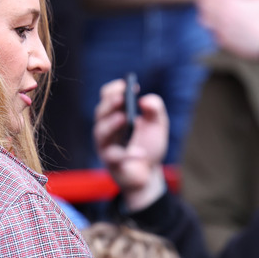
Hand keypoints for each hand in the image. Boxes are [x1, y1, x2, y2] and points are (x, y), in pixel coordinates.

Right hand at [93, 79, 168, 210]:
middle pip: (100, 112)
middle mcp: (106, 127)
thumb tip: (145, 100)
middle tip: (122, 98)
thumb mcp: (158, 124)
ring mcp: (106, 145)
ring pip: (100, 132)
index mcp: (115, 113)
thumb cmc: (148, 144)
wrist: (149, 172)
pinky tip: (139, 153)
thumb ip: (155, 109)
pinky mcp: (112, 162)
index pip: (106, 96)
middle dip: (110, 104)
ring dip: (111, 124)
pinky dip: (127, 155)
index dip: (114, 89)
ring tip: (124, 118)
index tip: (127, 85)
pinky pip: (114, 157)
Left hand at [197, 0, 258, 59]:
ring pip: (202, 17)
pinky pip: (210, 30)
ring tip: (207, 8)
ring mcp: (219, 28)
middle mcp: (221, 14)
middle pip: (202, 3)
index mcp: (230, 1)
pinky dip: (211, 25)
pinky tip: (217, 22)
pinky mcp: (221, 39)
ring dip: (204, 11)